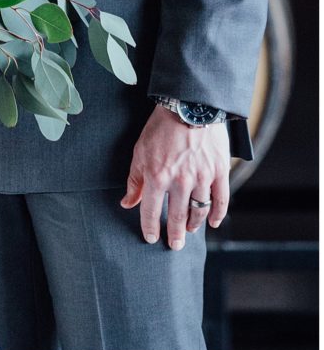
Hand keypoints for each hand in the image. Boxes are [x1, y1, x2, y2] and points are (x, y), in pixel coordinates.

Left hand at [121, 108, 229, 249]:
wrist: (189, 105)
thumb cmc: (161, 128)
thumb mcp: (140, 153)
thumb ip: (134, 181)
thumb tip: (127, 203)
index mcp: (157, 177)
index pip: (151, 212)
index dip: (150, 228)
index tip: (151, 238)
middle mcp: (180, 181)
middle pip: (177, 217)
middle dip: (174, 235)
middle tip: (174, 245)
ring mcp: (202, 177)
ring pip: (199, 211)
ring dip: (194, 225)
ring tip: (189, 231)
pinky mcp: (220, 170)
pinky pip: (221, 198)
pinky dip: (217, 213)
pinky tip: (213, 222)